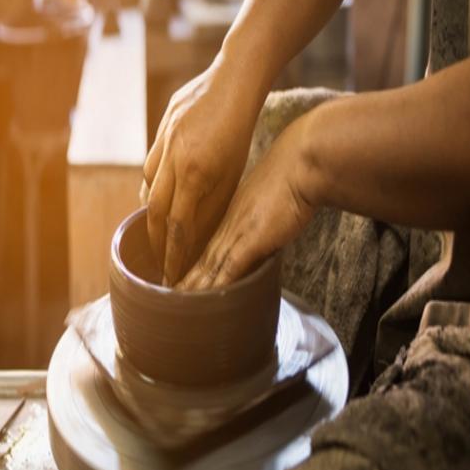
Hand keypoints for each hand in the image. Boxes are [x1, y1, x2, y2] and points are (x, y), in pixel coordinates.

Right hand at [144, 56, 262, 285]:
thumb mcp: (235, 171)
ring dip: (150, 212)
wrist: (235, 77)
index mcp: (196, 172)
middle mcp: (173, 158)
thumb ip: (213, 201)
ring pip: (148, 185)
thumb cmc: (243, 128)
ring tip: (157, 230)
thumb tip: (197, 234)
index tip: (172, 276)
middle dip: (155, 241)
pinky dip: (154, 182)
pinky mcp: (161, 126)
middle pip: (153, 211)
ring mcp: (164, 140)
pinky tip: (161, 190)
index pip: (177, 226)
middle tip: (160, 262)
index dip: (173, 255)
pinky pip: (151, 163)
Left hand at [179, 114, 316, 289]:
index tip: (180, 277)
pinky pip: (227, 270)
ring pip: (207, 267)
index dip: (192, 263)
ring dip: (191, 288)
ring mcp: (237, 233)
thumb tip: (267, 229)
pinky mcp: (250, 241)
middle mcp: (228, 225)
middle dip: (183, 280)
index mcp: (231, 215)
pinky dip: (213, 287)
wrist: (302, 164)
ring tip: (174, 305)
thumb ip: (264, 217)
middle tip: (167, 298)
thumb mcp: (271, 198)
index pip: (206, 245)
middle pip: (200, 259)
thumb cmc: (294, 177)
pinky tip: (201, 302)